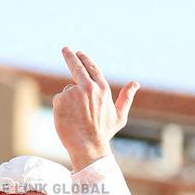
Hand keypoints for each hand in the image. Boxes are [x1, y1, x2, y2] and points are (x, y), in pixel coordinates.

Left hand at [53, 47, 139, 171]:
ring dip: (70, 101)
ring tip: (76, 117)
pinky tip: (68, 118)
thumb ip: (126, 98)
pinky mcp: (61, 100)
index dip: (85, 59)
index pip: (92, 68)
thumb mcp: (119, 116)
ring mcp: (73, 93)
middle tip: (65, 49)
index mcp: (102, 89)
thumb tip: (135, 83)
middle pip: (76, 66)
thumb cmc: (104, 133)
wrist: (88, 146)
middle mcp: (88, 87)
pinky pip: (59, 99)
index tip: (79, 53)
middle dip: (70, 56)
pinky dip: (61, 107)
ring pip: (68, 91)